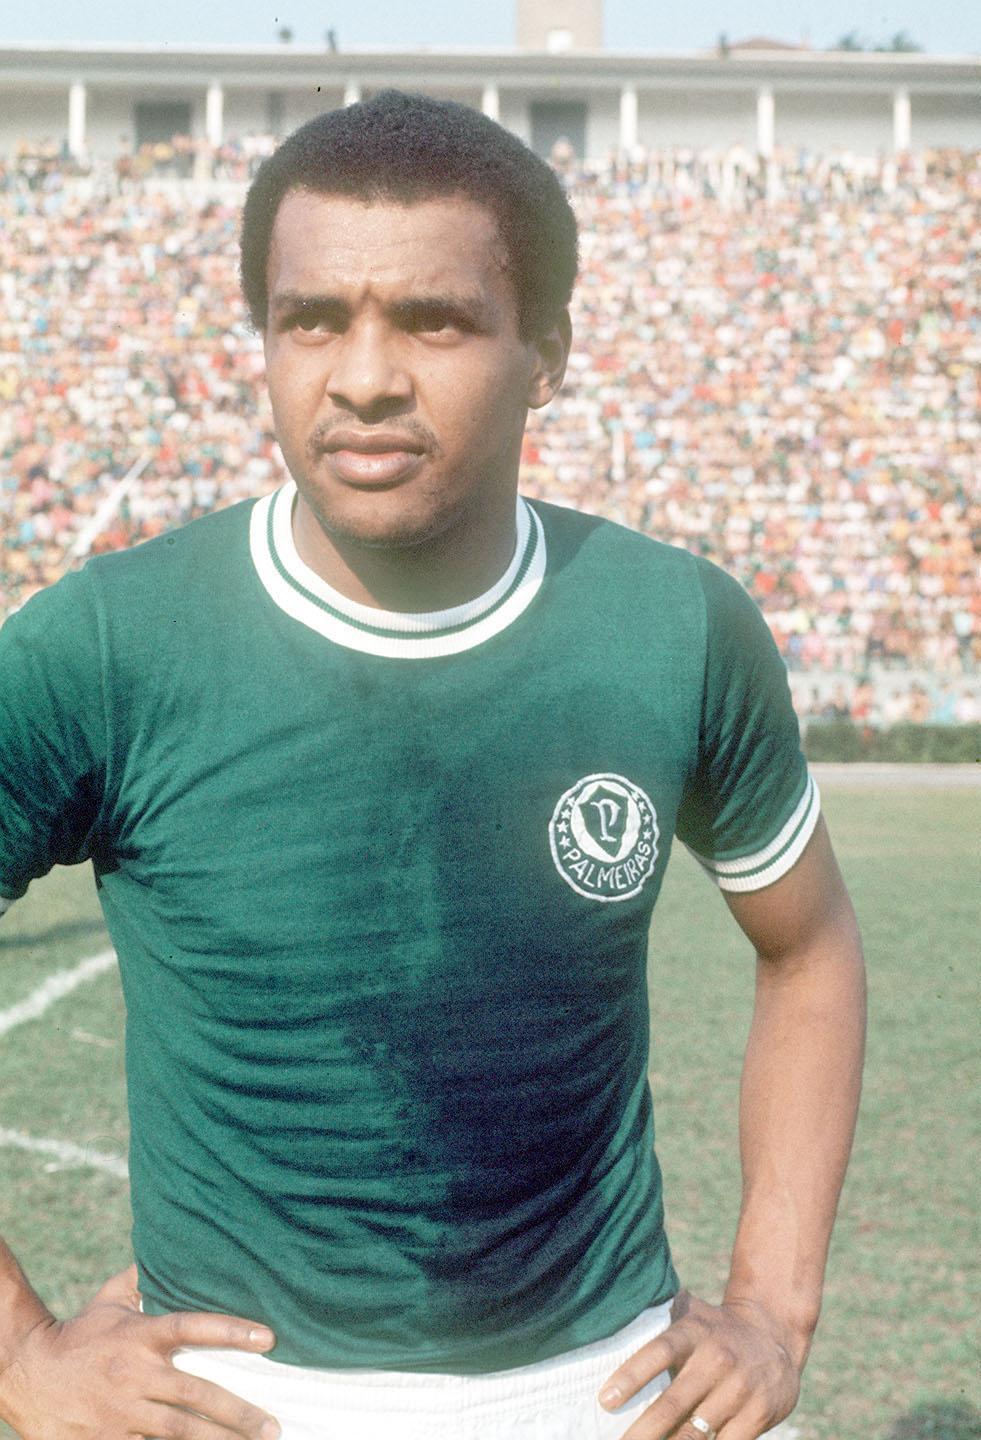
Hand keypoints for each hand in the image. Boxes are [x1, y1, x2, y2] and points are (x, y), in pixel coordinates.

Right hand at [0, 1264, 281, 1439]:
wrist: (26, 1372)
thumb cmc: (76, 1336)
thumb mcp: (108, 1301)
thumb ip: (142, 1279)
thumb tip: (169, 1251)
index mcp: (141, 1336)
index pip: (194, 1327)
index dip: (232, 1331)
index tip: (269, 1338)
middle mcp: (135, 1375)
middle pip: (196, 1394)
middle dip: (238, 1414)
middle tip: (272, 1428)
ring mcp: (122, 1413)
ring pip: (179, 1432)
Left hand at [598, 1290, 802, 1439]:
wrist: (775, 1335)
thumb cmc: (716, 1329)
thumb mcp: (691, 1313)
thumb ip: (658, 1316)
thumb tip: (611, 1317)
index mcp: (694, 1332)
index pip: (658, 1352)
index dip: (631, 1376)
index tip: (605, 1401)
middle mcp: (717, 1359)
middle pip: (673, 1403)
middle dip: (642, 1431)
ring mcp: (740, 1389)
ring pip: (696, 1433)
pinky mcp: (759, 1414)